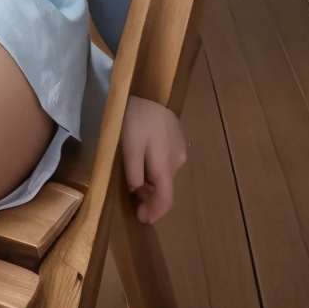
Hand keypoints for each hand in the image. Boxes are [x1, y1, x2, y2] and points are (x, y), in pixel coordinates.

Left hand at [120, 94, 186, 223]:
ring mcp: (180, 149)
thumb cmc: (134, 117)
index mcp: (166, 163)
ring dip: (152, 182)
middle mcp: (178, 159)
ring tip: (134, 176)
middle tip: (131, 196)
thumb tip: (138, 193)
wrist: (144, 89)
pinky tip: (143, 160)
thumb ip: (134, 172)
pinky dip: (155, 169)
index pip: (167, 198)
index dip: (155, 213)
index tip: (141, 218)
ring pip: (166, 175)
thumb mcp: (128, 146)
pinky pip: (167, 162)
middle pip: (165, 187)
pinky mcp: (178, 140)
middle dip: (150, 197)